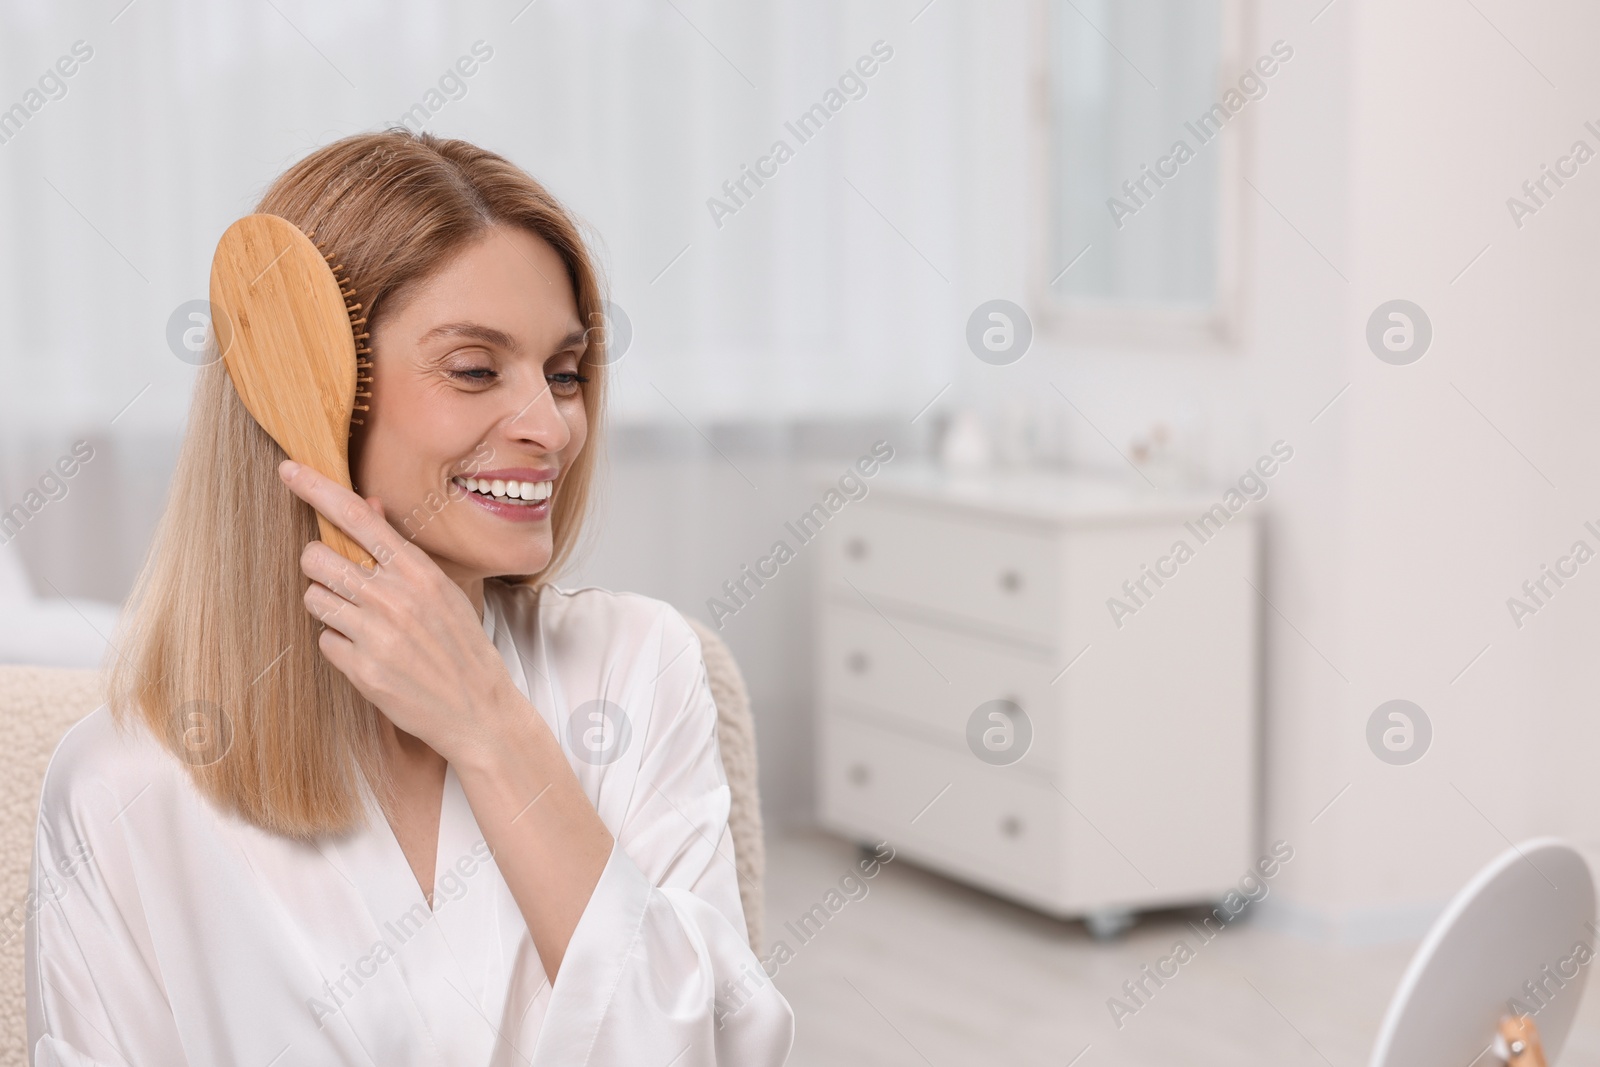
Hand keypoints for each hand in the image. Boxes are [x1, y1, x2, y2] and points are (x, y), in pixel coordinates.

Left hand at [277, 458, 520, 760]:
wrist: (480, 710)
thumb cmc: (461, 647)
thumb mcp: (442, 590)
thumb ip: (401, 551)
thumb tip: (368, 507)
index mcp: (418, 571)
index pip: (356, 516)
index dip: (316, 488)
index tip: (288, 470)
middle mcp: (394, 597)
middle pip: (317, 557)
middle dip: (319, 567)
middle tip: (341, 582)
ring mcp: (375, 634)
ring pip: (313, 598)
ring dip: (327, 606)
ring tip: (359, 621)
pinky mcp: (361, 669)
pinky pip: (324, 640)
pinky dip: (339, 645)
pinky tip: (369, 655)